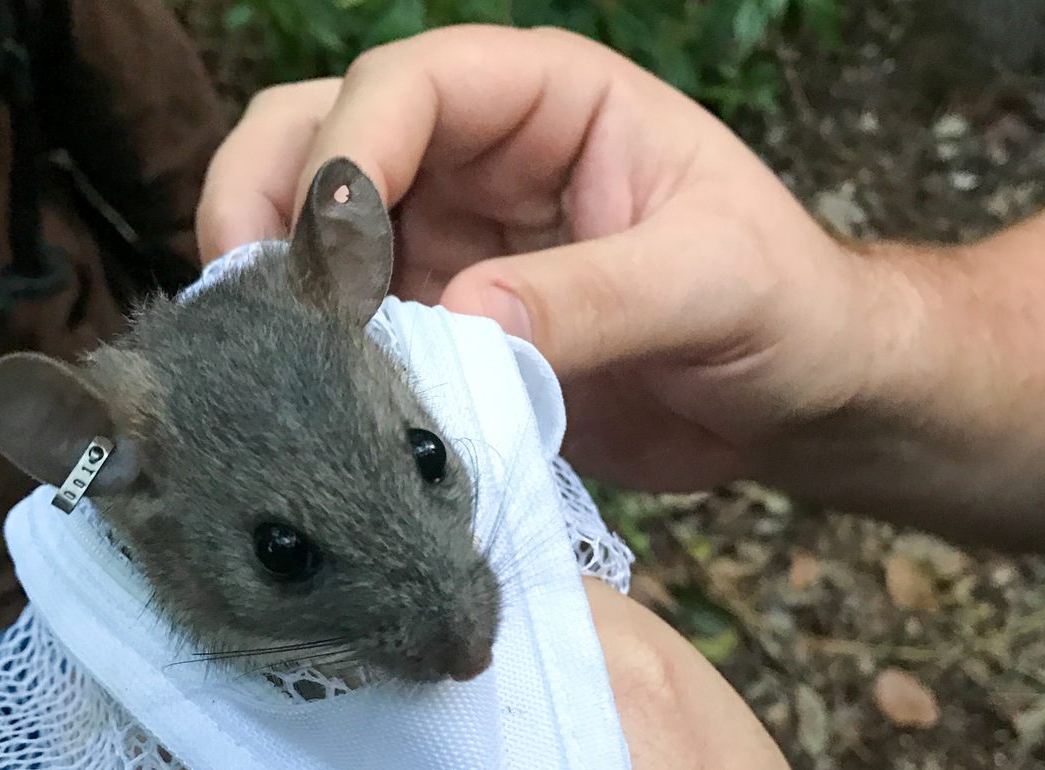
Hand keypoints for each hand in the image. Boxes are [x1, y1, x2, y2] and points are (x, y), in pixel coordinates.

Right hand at [196, 27, 887, 493]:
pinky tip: (318, 407)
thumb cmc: (783, 310)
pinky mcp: (446, 335)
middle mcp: (481, 163)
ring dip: (279, 289)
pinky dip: (325, 364)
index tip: (327, 250)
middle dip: (268, 199)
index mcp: (550, 103)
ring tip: (269, 361)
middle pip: (323, 137)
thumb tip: (464, 323)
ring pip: (315, 238)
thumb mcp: (712, 285)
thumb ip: (594, 298)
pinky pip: (356, 335)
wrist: (791, 401)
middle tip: (253, 299)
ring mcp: (452, 250)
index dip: (351, 151)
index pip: (412, 86)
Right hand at [279, 581, 980, 769]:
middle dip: (384, 649)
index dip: (310, 636)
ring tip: (409, 762)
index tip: (254, 679)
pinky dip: (547, 715)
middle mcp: (668, 692)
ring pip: (550, 639)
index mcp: (576, 733)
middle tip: (318, 718)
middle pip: (478, 601)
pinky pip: (620, 691)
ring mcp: (728, 723)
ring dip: (468, 679)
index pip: (401, 610)